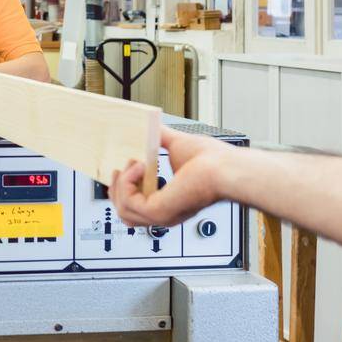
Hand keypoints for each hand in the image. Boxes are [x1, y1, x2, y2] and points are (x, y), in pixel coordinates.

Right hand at [111, 125, 233, 227]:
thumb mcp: (178, 145)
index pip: (136, 209)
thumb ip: (161, 138)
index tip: (120, 172)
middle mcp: (164, 213)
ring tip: (135, 164)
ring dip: (121, 184)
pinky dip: (128, 181)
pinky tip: (140, 166)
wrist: (226, 168)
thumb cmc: (214, 161)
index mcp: (169, 202)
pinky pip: (128, 201)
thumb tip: (150, 126)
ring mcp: (161, 215)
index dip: (123, 192)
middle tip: (119, 169)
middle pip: (124, 214)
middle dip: (116, 190)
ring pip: (122, 210)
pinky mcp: (158, 211)